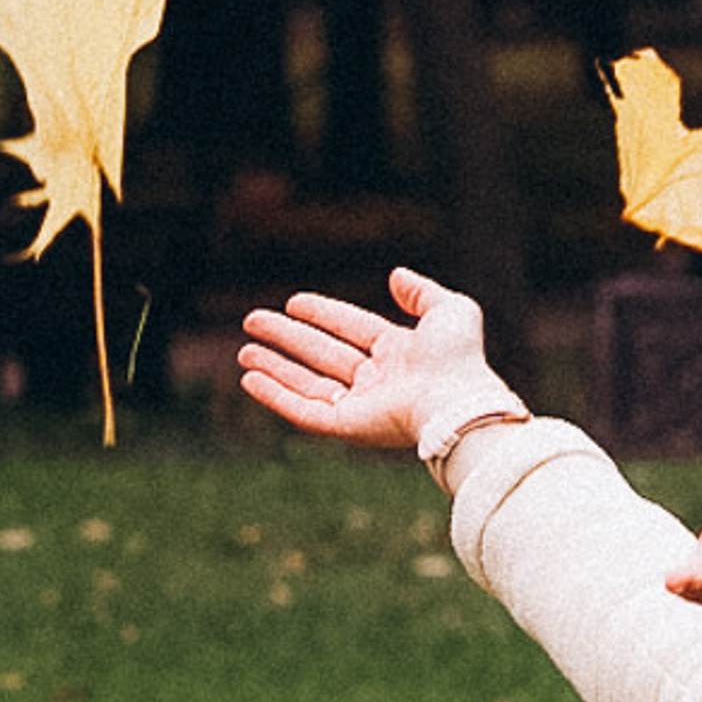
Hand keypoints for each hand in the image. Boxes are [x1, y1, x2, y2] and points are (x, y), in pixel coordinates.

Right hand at [239, 268, 506, 453]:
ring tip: (243, 353)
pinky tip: (250, 380)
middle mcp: (377, 381)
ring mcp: (360, 406)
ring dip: (273, 368)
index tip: (292, 302)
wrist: (456, 400)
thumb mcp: (450, 310)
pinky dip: (274, 396)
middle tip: (252, 322)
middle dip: (286, 339)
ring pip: (307, 384)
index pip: (351, 328)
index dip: (322, 313)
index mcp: (399, 354)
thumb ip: (422, 291)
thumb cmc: (458, 359)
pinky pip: (303, 411)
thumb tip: (396, 275)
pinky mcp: (346, 427)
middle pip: (321, 355)